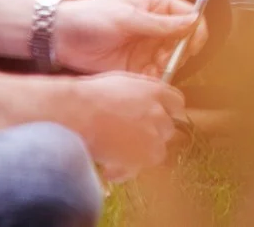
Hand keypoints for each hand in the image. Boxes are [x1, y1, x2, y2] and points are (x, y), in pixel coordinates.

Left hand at [56, 0, 206, 76]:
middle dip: (180, 53)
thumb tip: (192, 22)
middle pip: (184, 41)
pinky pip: (155, 75)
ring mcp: (147, 47)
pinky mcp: (137, 65)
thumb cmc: (91, 16)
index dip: (195, 31)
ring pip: (171, 60)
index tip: (192, 45)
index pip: (190, 17)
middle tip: (166, 59)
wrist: (61, 36)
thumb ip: (161, 24)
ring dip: (167, 67)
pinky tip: (145, 78)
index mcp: (157, 6)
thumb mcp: (128, 18)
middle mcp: (156, 26)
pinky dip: (155, 79)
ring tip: (153, 68)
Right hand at [69, 71, 185, 179]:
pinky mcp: (143, 156)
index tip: (157, 120)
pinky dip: (125, 171)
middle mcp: (159, 113)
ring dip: (140, 154)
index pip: (177, 103)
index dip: (167, 113)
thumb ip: (139, 93)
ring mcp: (153, 135)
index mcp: (155, 91)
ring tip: (116, 155)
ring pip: (157, 150)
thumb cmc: (90, 96)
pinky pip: (139, 168)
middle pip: (168, 129)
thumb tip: (141, 100)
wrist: (77, 113)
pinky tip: (108, 168)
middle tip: (131, 138)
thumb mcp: (121, 83)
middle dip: (152, 135)